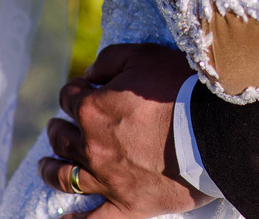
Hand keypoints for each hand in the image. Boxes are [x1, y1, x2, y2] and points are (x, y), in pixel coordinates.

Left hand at [38, 43, 209, 216]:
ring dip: (50, 169)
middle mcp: (91, 146)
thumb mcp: (143, 55)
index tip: (83, 88)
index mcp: (93, 109)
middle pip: (62, 137)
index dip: (75, 89)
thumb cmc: (180, 88)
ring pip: (65, 177)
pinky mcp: (126, 205)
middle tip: (59, 125)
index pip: (69, 96)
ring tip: (45, 165)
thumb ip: (109, 60)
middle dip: (58, 127)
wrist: (213, 129)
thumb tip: (90, 74)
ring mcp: (107, 179)